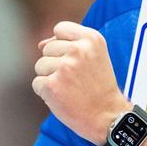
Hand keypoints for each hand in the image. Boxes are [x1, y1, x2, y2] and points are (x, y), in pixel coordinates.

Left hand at [32, 21, 129, 144]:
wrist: (109, 117)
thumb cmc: (99, 87)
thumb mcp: (94, 57)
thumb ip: (69, 44)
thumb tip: (40, 44)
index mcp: (92, 39)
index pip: (60, 29)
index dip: (62, 45)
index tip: (74, 60)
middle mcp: (78, 50)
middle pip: (47, 49)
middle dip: (55, 64)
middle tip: (75, 79)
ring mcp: (64, 67)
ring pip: (40, 66)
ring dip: (50, 78)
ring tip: (70, 88)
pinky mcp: (52, 85)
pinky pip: (37, 83)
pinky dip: (46, 93)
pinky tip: (64, 98)